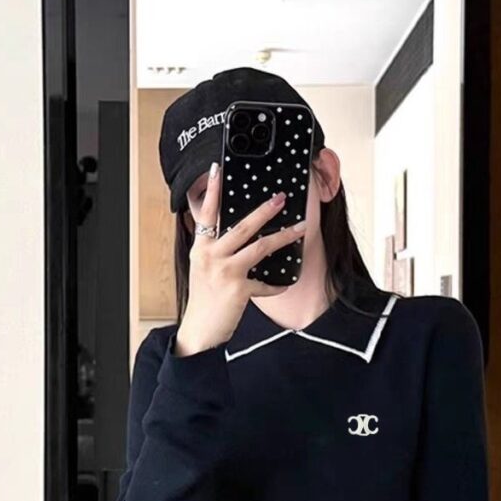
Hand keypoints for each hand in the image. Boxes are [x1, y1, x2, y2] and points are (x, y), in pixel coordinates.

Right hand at [176, 161, 306, 355]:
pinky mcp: (238, 289)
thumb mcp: (204, 269)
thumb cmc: (205, 299)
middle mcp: (211, 256)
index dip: (211, 190)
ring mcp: (225, 272)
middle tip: (281, 197)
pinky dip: (277, 285)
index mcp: (202, 247)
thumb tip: (239, 235)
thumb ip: (216, 250)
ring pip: (259, 248)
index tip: (217, 170)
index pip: (206, 213)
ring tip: (300, 228)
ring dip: (283, 237)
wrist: (200, 330)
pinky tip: (286, 283)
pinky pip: (265, 283)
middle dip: (264, 210)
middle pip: (241, 226)